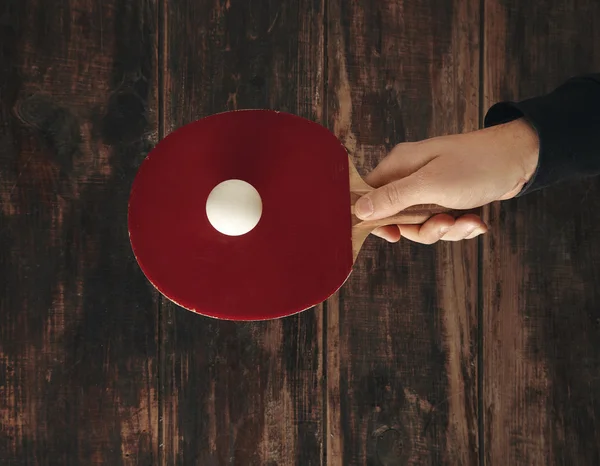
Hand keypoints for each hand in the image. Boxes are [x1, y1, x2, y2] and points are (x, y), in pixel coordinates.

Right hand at [354, 118, 538, 243]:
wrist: (521, 159)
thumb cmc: (476, 165)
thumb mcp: (431, 185)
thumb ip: (393, 198)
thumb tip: (358, 211)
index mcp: (399, 165)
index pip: (368, 196)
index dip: (375, 219)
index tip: (394, 234)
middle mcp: (410, 176)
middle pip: (396, 217)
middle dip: (423, 229)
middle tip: (444, 224)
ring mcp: (429, 188)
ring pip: (421, 225)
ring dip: (446, 230)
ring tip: (468, 221)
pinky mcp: (446, 198)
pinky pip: (440, 223)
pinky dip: (459, 226)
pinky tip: (476, 220)